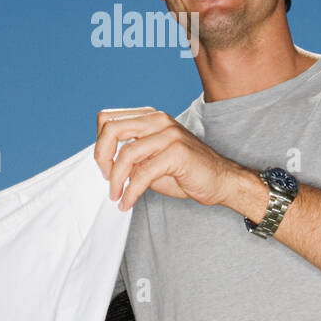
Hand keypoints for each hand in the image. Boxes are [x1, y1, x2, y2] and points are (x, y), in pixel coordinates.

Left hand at [94, 107, 244, 210]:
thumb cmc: (184, 171)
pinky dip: (130, 192)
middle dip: (101, 156)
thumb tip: (103, 163)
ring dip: (116, 180)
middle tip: (106, 178)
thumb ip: (129, 155)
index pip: (108, 119)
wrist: (220, 180)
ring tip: (116, 195)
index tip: (105, 166)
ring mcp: (169, 134)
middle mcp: (158, 120)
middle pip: (111, 128)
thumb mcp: (150, 158)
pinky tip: (127, 203)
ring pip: (126, 154)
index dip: (100, 144)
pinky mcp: (177, 153)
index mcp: (150, 117)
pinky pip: (142, 174)